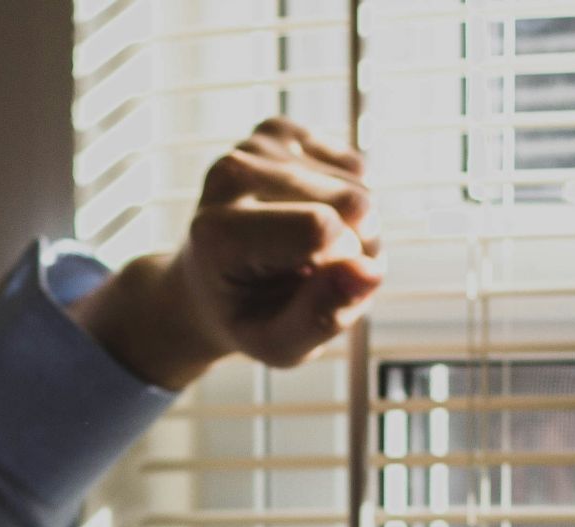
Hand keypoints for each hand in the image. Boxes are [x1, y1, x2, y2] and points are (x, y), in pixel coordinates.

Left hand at [69, 116, 382, 389]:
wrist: (206, 286)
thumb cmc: (245, 317)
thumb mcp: (276, 345)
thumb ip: (320, 318)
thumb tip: (368, 272)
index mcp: (218, 231)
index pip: (322, 228)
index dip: (344, 265)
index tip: (315, 286)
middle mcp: (230, 174)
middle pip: (353, 202)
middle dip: (358, 246)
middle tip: (317, 274)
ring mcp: (252, 147)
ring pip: (360, 184)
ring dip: (354, 228)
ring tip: (310, 252)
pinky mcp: (276, 133)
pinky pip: (354, 165)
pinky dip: (346, 199)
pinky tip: (310, 217)